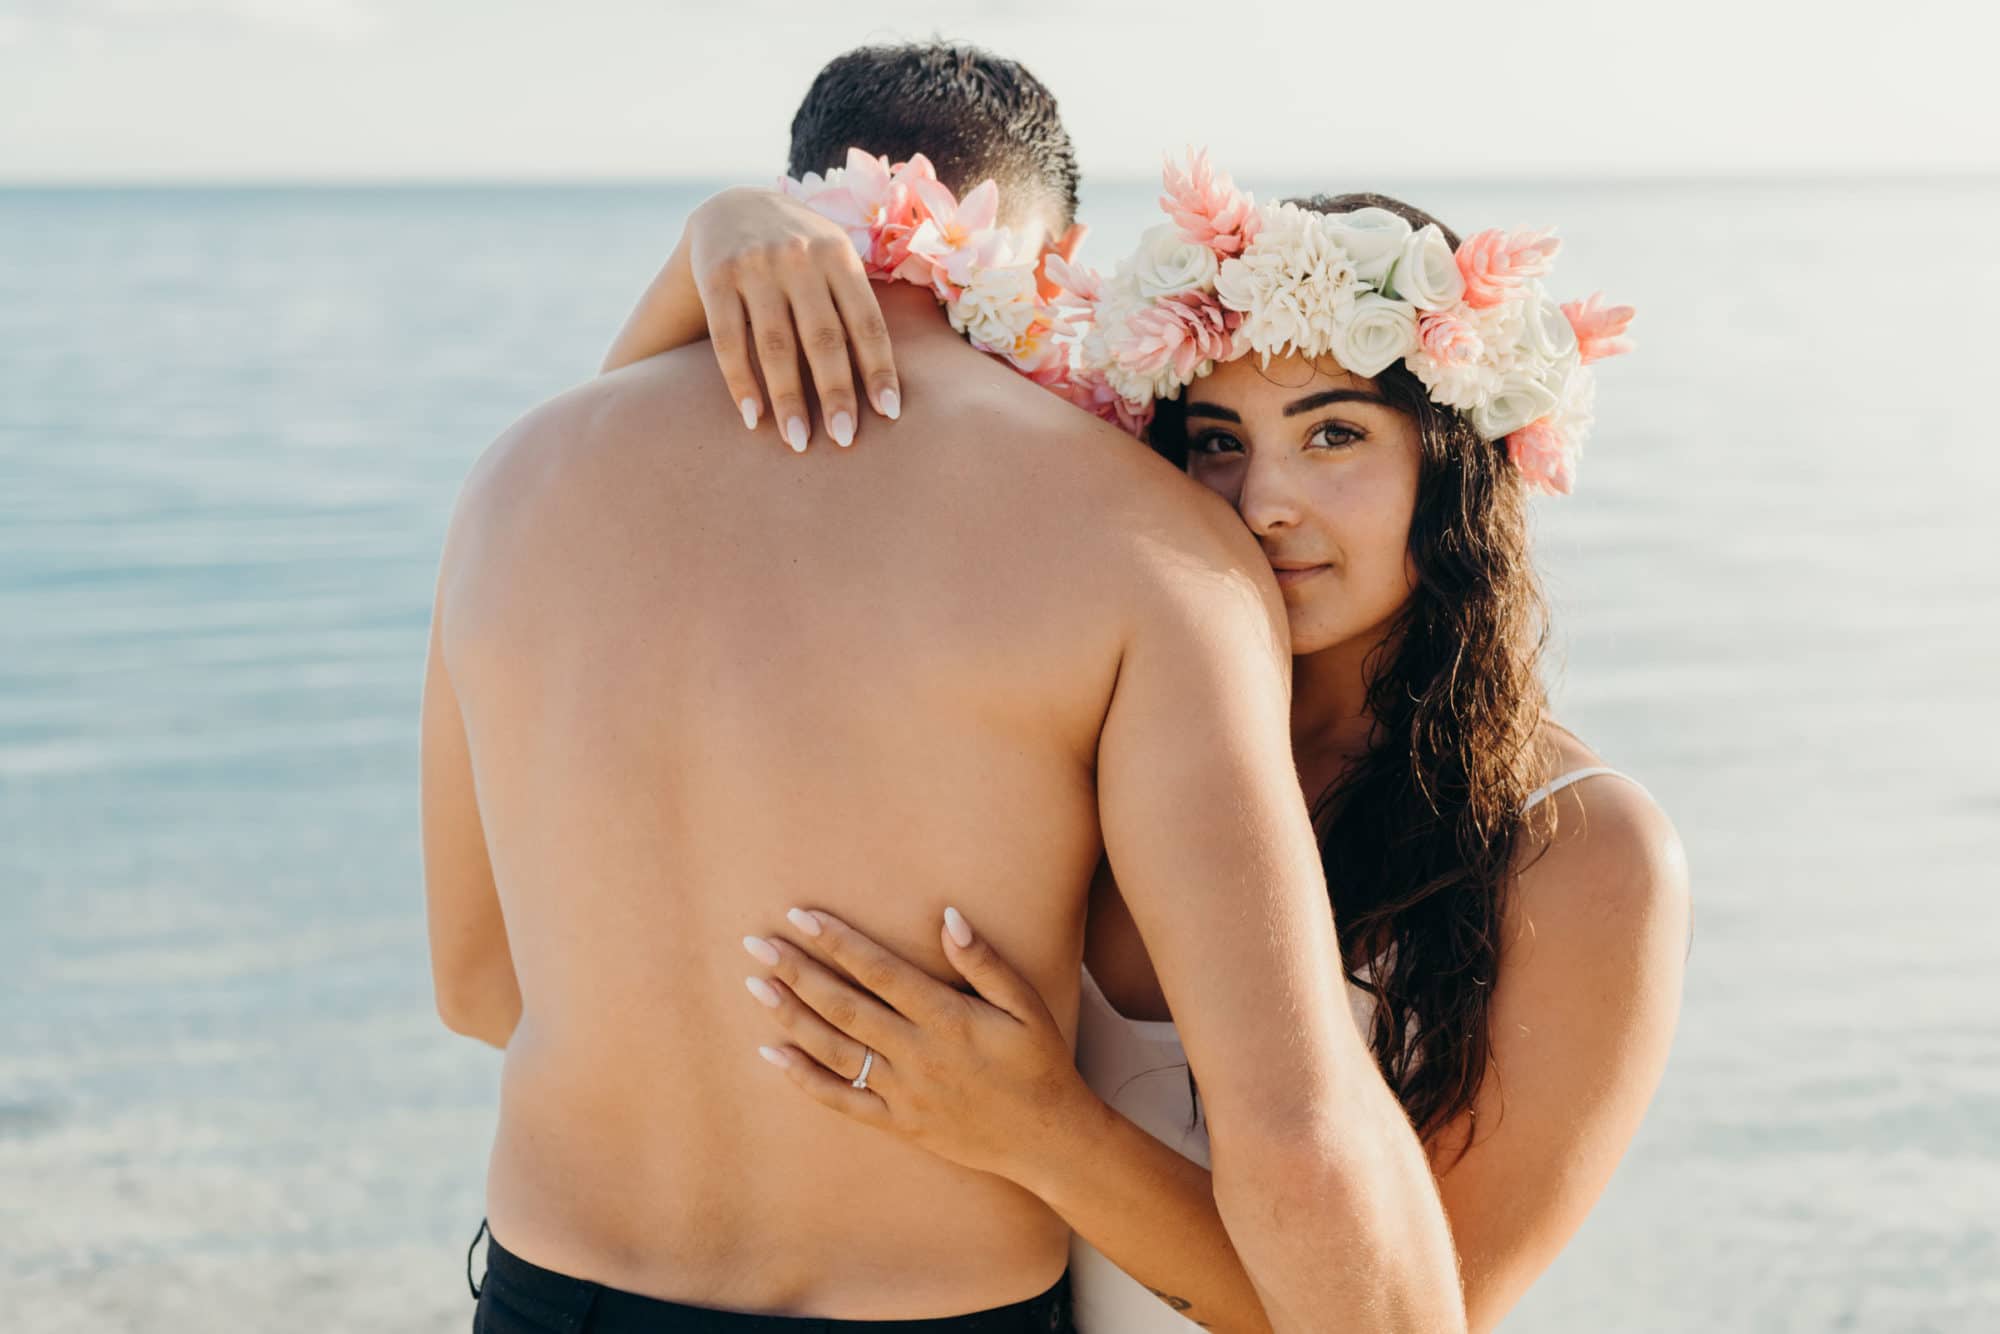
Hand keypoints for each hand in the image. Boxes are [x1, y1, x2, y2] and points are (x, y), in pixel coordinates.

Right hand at [686, 187, 900, 450]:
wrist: (734, 204)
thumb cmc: (803, 251)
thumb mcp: (835, 257)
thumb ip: (857, 302)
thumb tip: (890, 377)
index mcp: (839, 255)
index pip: (866, 321)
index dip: (880, 369)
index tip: (890, 414)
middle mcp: (799, 257)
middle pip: (823, 337)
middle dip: (836, 393)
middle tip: (845, 440)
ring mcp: (755, 265)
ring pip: (775, 344)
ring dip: (788, 398)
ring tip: (798, 442)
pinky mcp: (717, 277)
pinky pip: (728, 339)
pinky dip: (741, 382)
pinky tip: (754, 418)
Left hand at [741, 905, 1098, 1184]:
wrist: (1048, 1140)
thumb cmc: (1040, 1062)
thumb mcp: (1026, 1005)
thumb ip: (985, 962)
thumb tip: (947, 916)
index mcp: (948, 1018)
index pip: (880, 971)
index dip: (838, 941)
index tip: (800, 915)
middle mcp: (918, 1054)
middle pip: (844, 1006)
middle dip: (797, 972)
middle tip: (756, 943)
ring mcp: (904, 1092)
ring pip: (834, 1050)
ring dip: (791, 1016)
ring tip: (755, 985)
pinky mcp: (898, 1123)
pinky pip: (841, 1101)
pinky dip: (803, 1079)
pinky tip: (770, 1054)